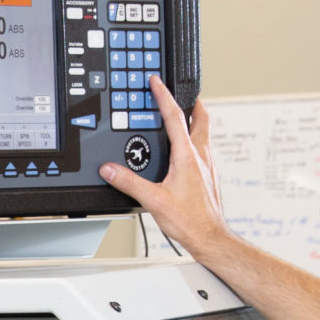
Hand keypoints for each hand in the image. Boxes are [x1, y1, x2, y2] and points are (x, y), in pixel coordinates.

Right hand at [98, 76, 230, 257]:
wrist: (210, 238)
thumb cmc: (189, 221)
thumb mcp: (152, 200)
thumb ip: (128, 182)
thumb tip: (110, 169)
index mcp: (187, 156)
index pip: (175, 117)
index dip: (164, 96)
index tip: (157, 82)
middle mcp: (201, 156)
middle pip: (201, 118)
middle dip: (191, 102)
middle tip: (183, 92)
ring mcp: (208, 166)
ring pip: (204, 134)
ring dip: (193, 122)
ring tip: (182, 118)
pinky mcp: (209, 177)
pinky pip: (203, 150)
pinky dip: (194, 142)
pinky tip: (185, 153)